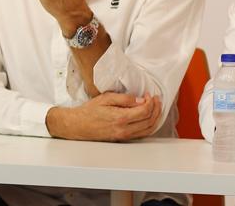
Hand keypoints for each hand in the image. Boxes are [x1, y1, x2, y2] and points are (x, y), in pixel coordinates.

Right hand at [46, 92, 162, 141]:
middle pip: (149, 121)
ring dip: (155, 118)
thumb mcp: (106, 98)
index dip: (151, 102)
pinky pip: (142, 134)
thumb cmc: (89, 111)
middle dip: (156, 109)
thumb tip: (140, 100)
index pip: (145, 111)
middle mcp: (124, 130)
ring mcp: (124, 136)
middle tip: (156, 100)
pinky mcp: (123, 139)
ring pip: (148, 130)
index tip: (149, 95)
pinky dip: (149, 126)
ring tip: (155, 107)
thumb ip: (125, 99)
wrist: (78, 125)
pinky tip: (148, 118)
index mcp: (120, 118)